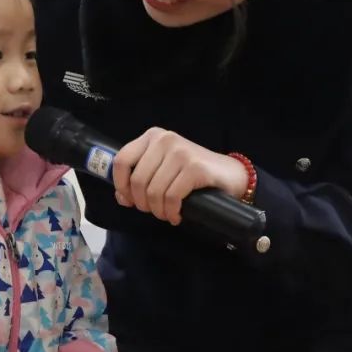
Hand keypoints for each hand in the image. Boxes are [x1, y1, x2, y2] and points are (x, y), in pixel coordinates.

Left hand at [112, 128, 247, 224]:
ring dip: (158, 211)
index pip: (121, 161)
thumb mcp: (162, 169)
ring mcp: (181, 152)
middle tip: (155, 210)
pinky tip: (177, 214)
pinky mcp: (195, 168)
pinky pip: (172, 197)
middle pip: (137, 181)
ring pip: (153, 192)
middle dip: (143, 203)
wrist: (230, 174)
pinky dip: (171, 212)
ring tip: (167, 213)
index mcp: (153, 136)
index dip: (121, 185)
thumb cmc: (193, 174)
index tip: (130, 200)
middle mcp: (165, 140)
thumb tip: (122, 197)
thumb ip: (139, 178)